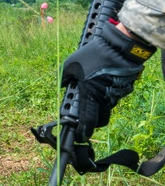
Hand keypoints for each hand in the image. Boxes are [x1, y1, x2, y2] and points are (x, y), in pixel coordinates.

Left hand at [61, 25, 153, 141]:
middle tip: (85, 122)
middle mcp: (103, 98)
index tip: (80, 136)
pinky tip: (101, 86)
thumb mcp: (71, 65)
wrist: (117, 49)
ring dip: (98, 106)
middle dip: (91, 122)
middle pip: (99, 118)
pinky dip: (106, 95)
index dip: (83, 130)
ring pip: (105, 107)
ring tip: (91, 96)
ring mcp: (115, 94)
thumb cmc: (92, 56)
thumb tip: (63, 85)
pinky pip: (112, 97)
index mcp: (88, 94)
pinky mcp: (123, 89)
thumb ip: (65, 77)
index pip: (87, 119)